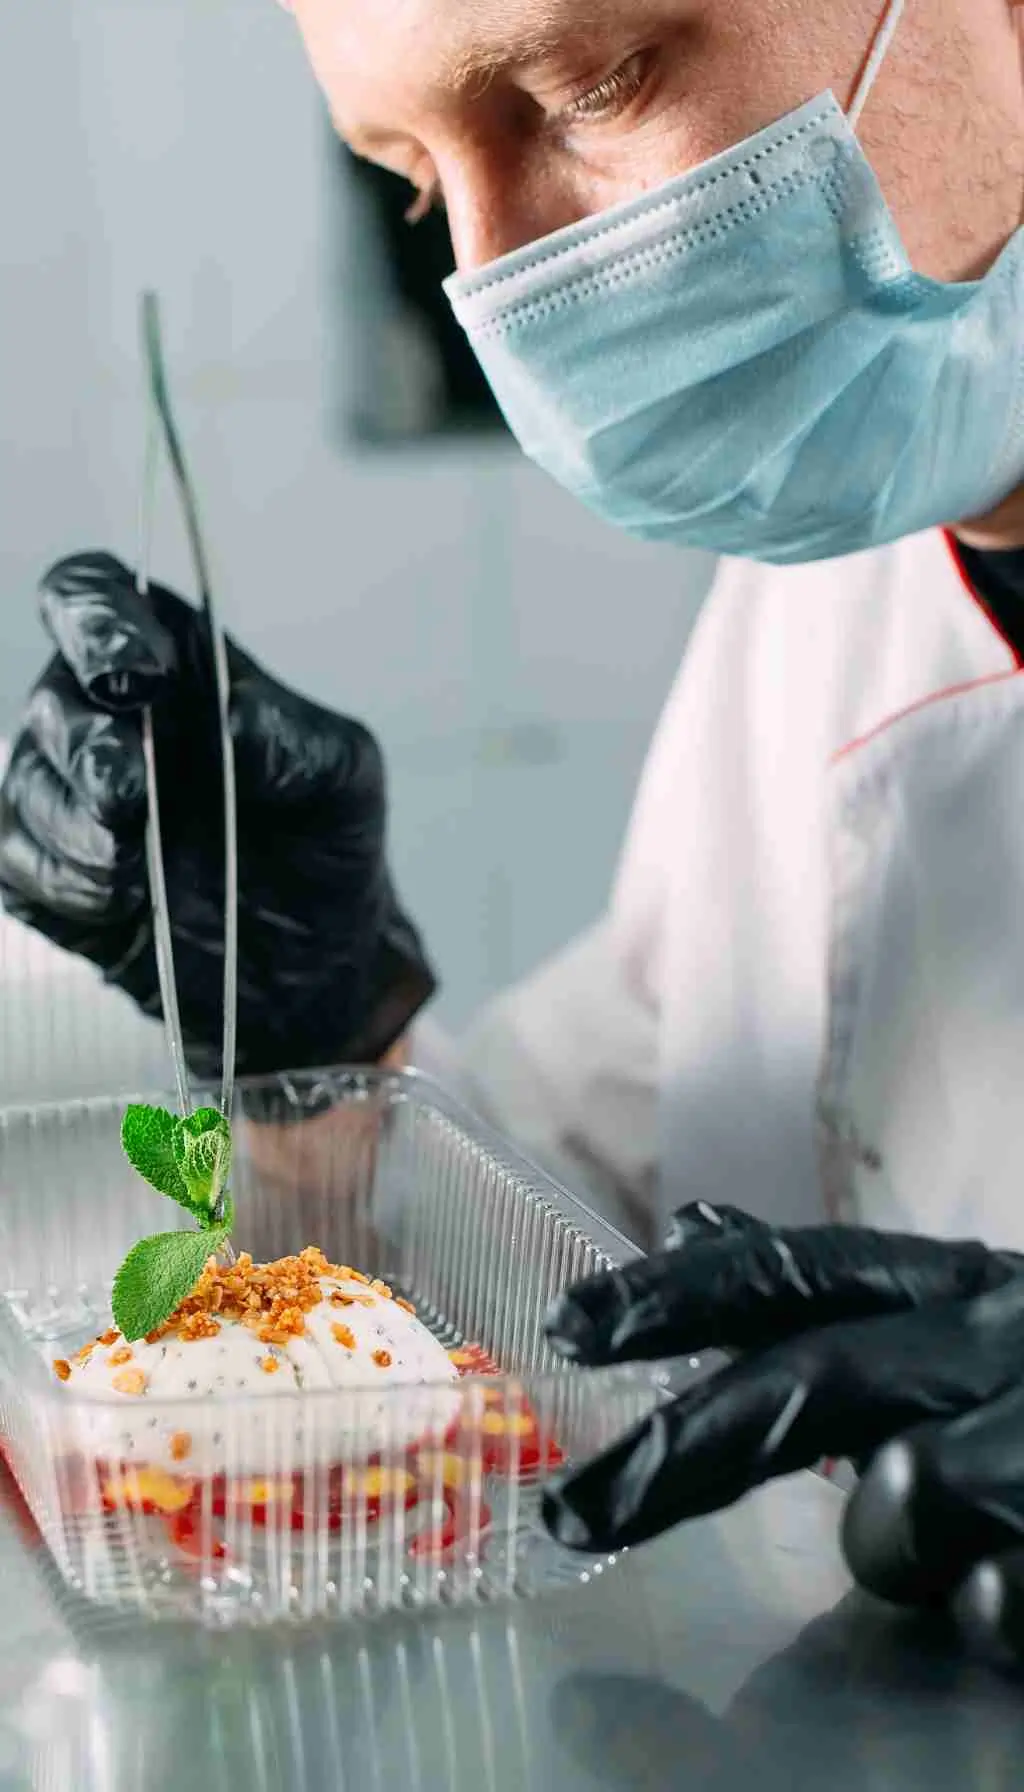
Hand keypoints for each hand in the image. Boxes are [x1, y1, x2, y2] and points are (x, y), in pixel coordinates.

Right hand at [0, 552, 434, 1079]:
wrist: (312, 968)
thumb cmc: (324, 847)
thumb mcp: (342, 778)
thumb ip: (294, 736)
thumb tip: (236, 712)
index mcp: (173, 661)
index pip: (93, 595)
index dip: (95, 620)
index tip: (137, 676)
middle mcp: (108, 717)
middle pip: (53, 698)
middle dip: (89, 746)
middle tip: (134, 793)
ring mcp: (71, 795)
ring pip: (27, 784)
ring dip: (79, 828)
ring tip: (141, 871)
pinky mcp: (49, 872)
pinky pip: (17, 861)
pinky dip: (65, 882)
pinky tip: (119, 902)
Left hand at [543, 1204, 1023, 1627]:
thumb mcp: (959, 1317)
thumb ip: (833, 1291)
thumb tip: (692, 1225)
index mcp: (956, 1284)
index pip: (798, 1271)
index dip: (678, 1295)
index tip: (568, 1325)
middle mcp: (996, 1337)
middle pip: (815, 1379)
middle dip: (685, 1448)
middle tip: (575, 1511)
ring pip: (908, 1492)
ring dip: (896, 1547)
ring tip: (953, 1554)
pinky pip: (998, 1595)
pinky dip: (983, 1605)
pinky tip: (993, 1596)